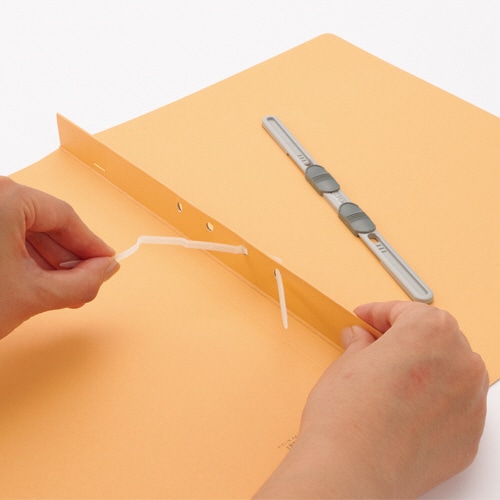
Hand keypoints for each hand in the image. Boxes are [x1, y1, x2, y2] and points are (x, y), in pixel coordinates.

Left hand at [0, 177, 118, 337]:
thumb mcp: (33, 295)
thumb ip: (83, 283)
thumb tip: (107, 270)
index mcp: (4, 197)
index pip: (64, 216)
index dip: (91, 244)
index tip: (107, 262)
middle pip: (43, 221)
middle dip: (68, 256)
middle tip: (86, 282)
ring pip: (22, 228)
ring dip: (47, 259)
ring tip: (63, 288)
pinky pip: (3, 234)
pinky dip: (22, 258)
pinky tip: (36, 279)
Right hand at [255, 301, 488, 498]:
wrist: (352, 470)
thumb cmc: (347, 414)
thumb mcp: (346, 363)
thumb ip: (360, 343)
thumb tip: (360, 339)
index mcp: (430, 332)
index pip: (406, 310)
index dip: (379, 312)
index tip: (366, 319)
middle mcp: (460, 361)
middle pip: (435, 336)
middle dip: (405, 337)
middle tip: (375, 344)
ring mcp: (471, 401)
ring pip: (452, 369)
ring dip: (426, 366)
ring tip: (393, 376)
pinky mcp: (470, 436)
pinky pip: (456, 405)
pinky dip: (437, 399)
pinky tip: (407, 407)